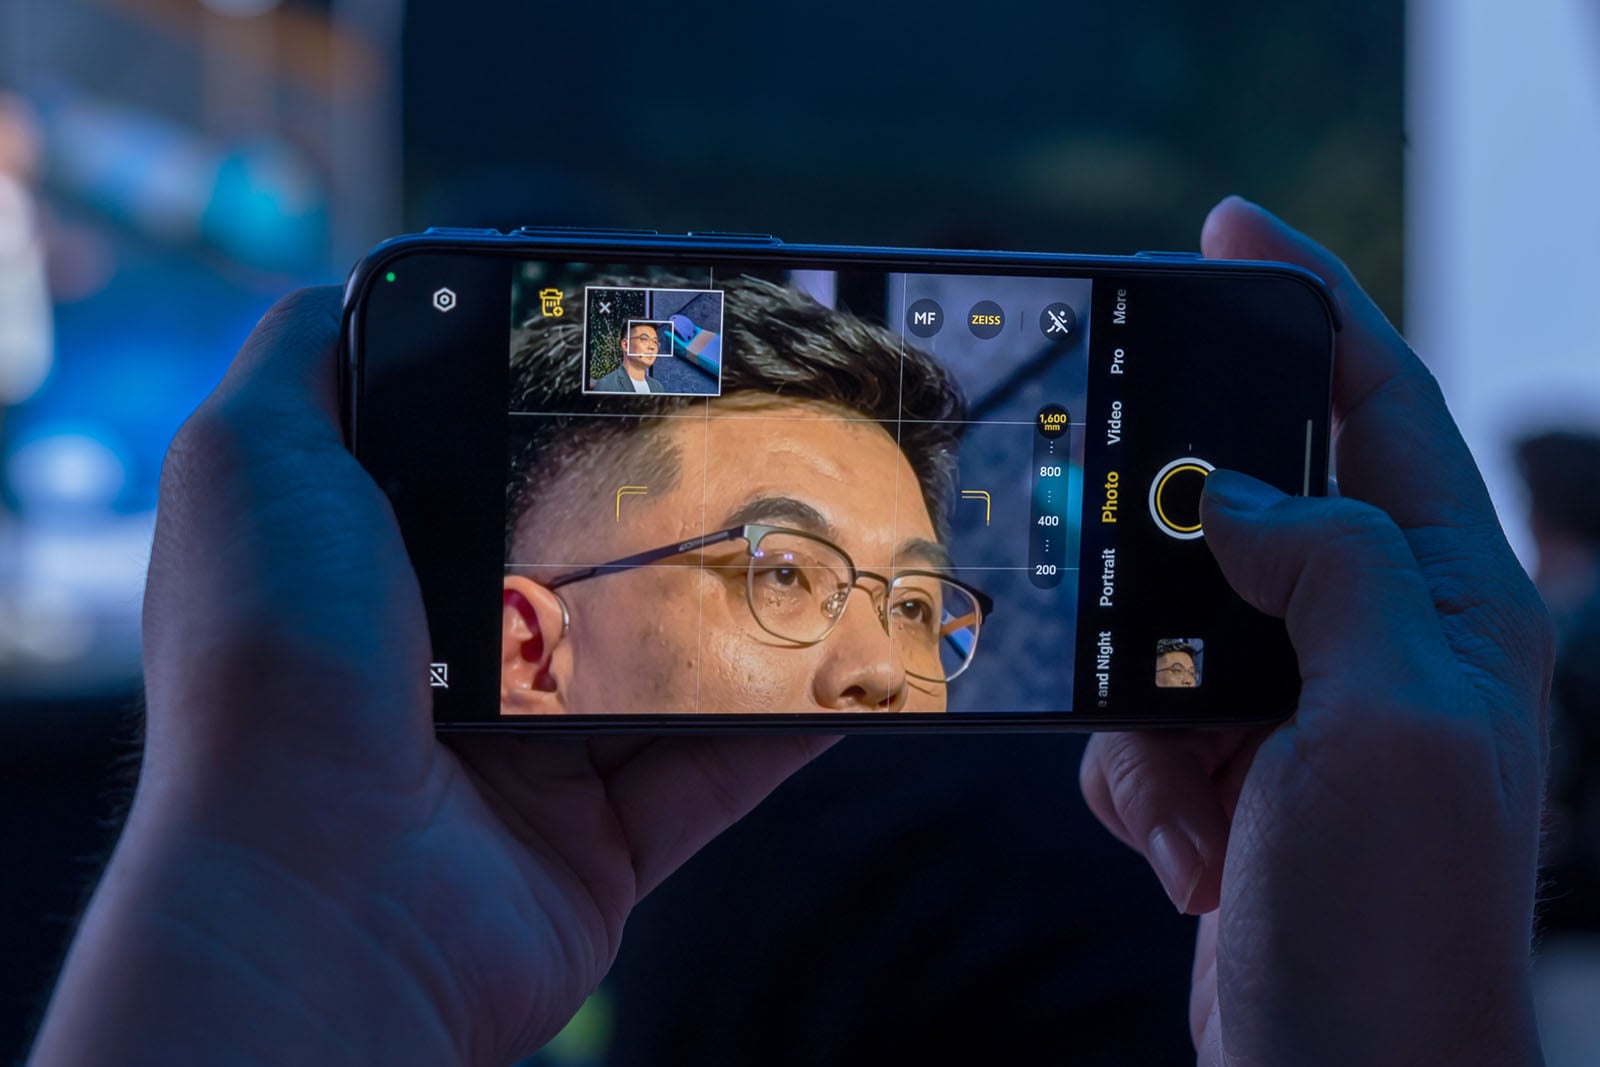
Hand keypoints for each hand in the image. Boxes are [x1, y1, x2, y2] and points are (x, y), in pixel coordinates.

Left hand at [29, 288, 832, 1065]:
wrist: (314, 888)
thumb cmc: (276, 653)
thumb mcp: (251, 455)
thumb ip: (307, 357)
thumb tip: (374, 286)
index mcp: (385, 573)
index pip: (502, 471)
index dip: (581, 418)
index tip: (675, 360)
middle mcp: (459, 665)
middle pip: (602, 567)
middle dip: (686, 513)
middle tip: (782, 440)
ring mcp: (535, 761)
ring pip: (675, 669)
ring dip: (760, 613)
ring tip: (843, 539)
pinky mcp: (604, 843)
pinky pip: (721, 770)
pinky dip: (794, 723)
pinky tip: (865, 661)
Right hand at [1080, 198, 1550, 1064]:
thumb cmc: (1399, 922)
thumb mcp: (1384, 721)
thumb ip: (1325, 571)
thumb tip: (1232, 493)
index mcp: (1451, 600)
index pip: (1385, 402)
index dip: (1311, 303)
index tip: (1225, 230)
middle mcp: (1382, 639)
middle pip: (1251, 512)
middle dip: (1170, 557)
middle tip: (1112, 563)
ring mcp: (1305, 709)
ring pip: (1170, 625)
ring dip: (1145, 713)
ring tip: (1191, 801)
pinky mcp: (1239, 770)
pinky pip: (1141, 717)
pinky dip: (1134, 775)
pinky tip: (1184, 847)